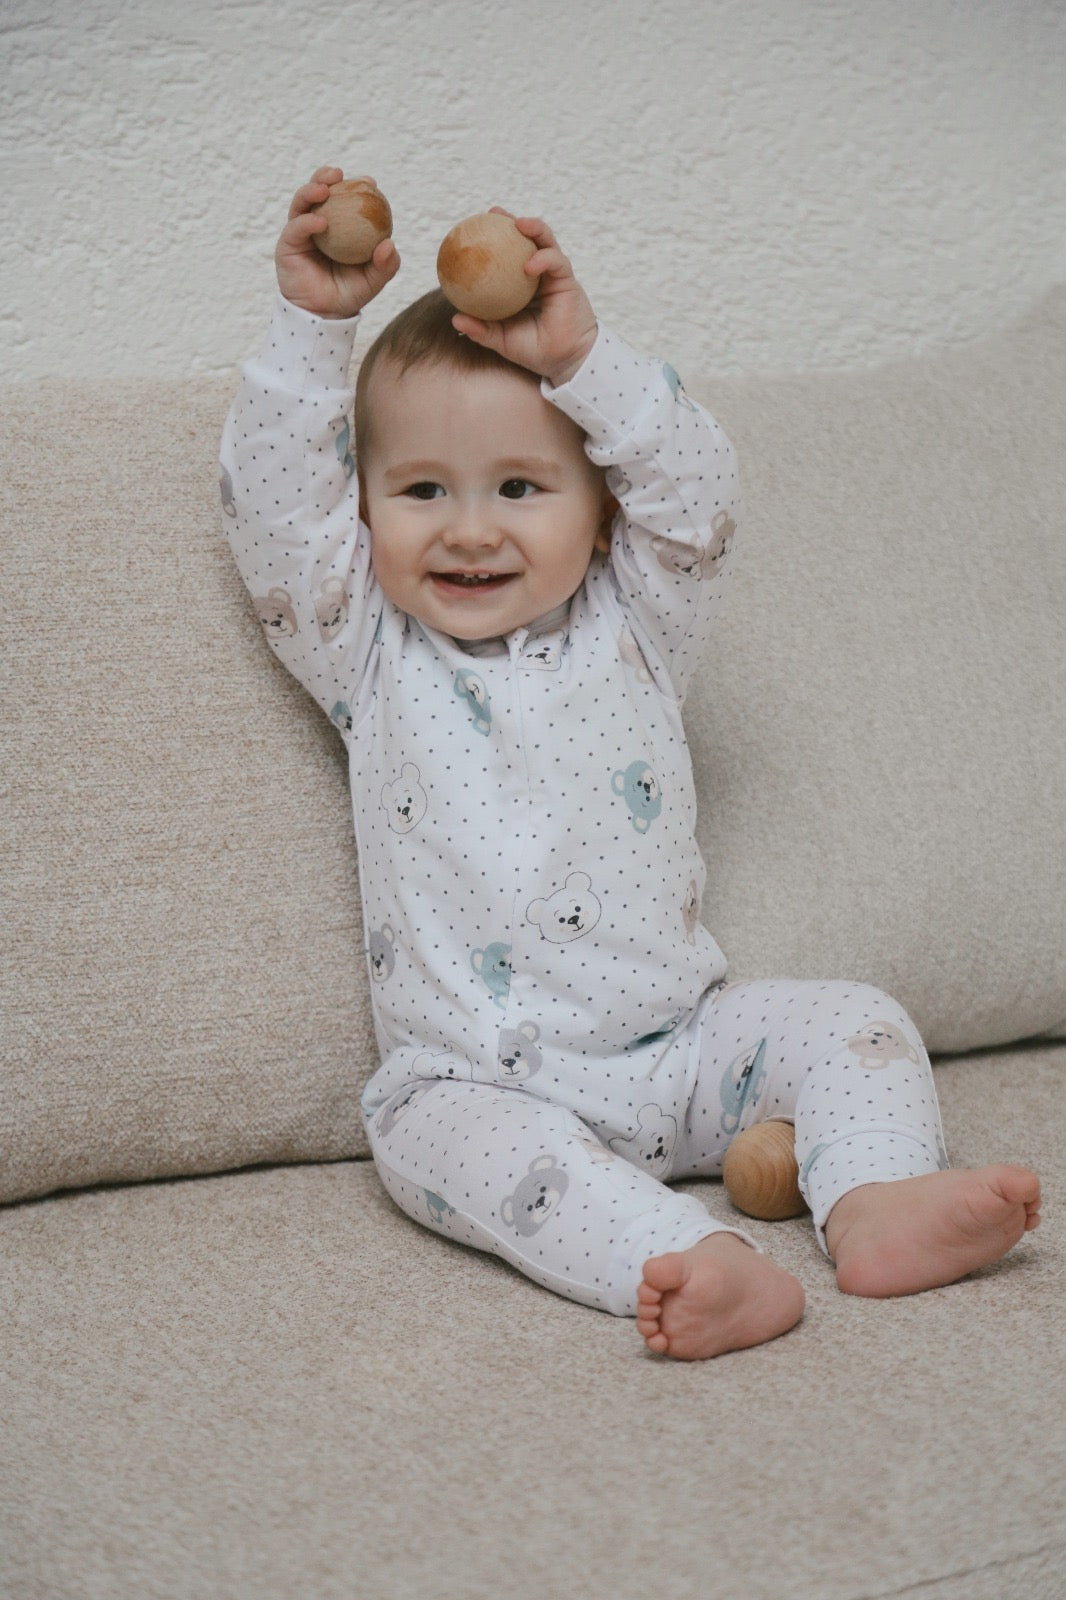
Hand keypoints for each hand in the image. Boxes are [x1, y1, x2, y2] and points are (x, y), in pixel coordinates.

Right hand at [275, 167, 399, 318]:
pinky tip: (321, 222)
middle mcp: (318, 223)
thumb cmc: (348, 294)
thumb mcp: (373, 280)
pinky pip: (296, 227)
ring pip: (302, 202)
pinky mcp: (287, 244)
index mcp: (339, 225)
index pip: (345, 198)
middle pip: (318, 191)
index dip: (356, 186)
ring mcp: (301, 231)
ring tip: (325, 189)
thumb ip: (385, 265)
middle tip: (339, 173)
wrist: (324, 315)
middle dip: (326, 176)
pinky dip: (307, 221)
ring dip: (311, 190)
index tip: (371, 183)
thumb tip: (389, 244)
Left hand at [450, 213, 597, 386]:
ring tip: (518, 223)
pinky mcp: (567, 280)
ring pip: (545, 242)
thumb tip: (455, 318)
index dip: (493, 237)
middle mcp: (537, 274)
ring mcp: (553, 275)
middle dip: (512, 221)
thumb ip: (481, 329)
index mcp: (520, 283)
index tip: (472, 228)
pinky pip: (556, 262)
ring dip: (534, 228)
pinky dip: (543, 259)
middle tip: (494, 212)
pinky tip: (529, 265)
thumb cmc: (534, 350)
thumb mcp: (501, 339)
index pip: (507, 253)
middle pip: (527, 238)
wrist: (563, 361)